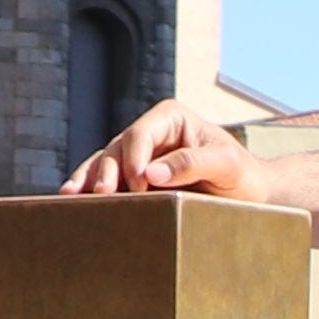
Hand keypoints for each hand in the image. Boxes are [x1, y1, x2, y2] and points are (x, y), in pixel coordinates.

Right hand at [58, 98, 264, 197]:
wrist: (247, 194)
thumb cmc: (242, 175)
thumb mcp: (226, 166)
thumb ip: (192, 163)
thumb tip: (151, 173)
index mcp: (170, 118)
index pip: (141, 134)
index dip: (135, 157)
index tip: (139, 183)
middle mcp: (149, 133)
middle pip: (117, 149)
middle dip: (107, 171)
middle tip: (102, 194)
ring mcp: (137, 155)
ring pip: (105, 163)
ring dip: (88, 180)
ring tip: (71, 197)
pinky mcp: (132, 178)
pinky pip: (105, 180)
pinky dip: (88, 189)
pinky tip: (72, 201)